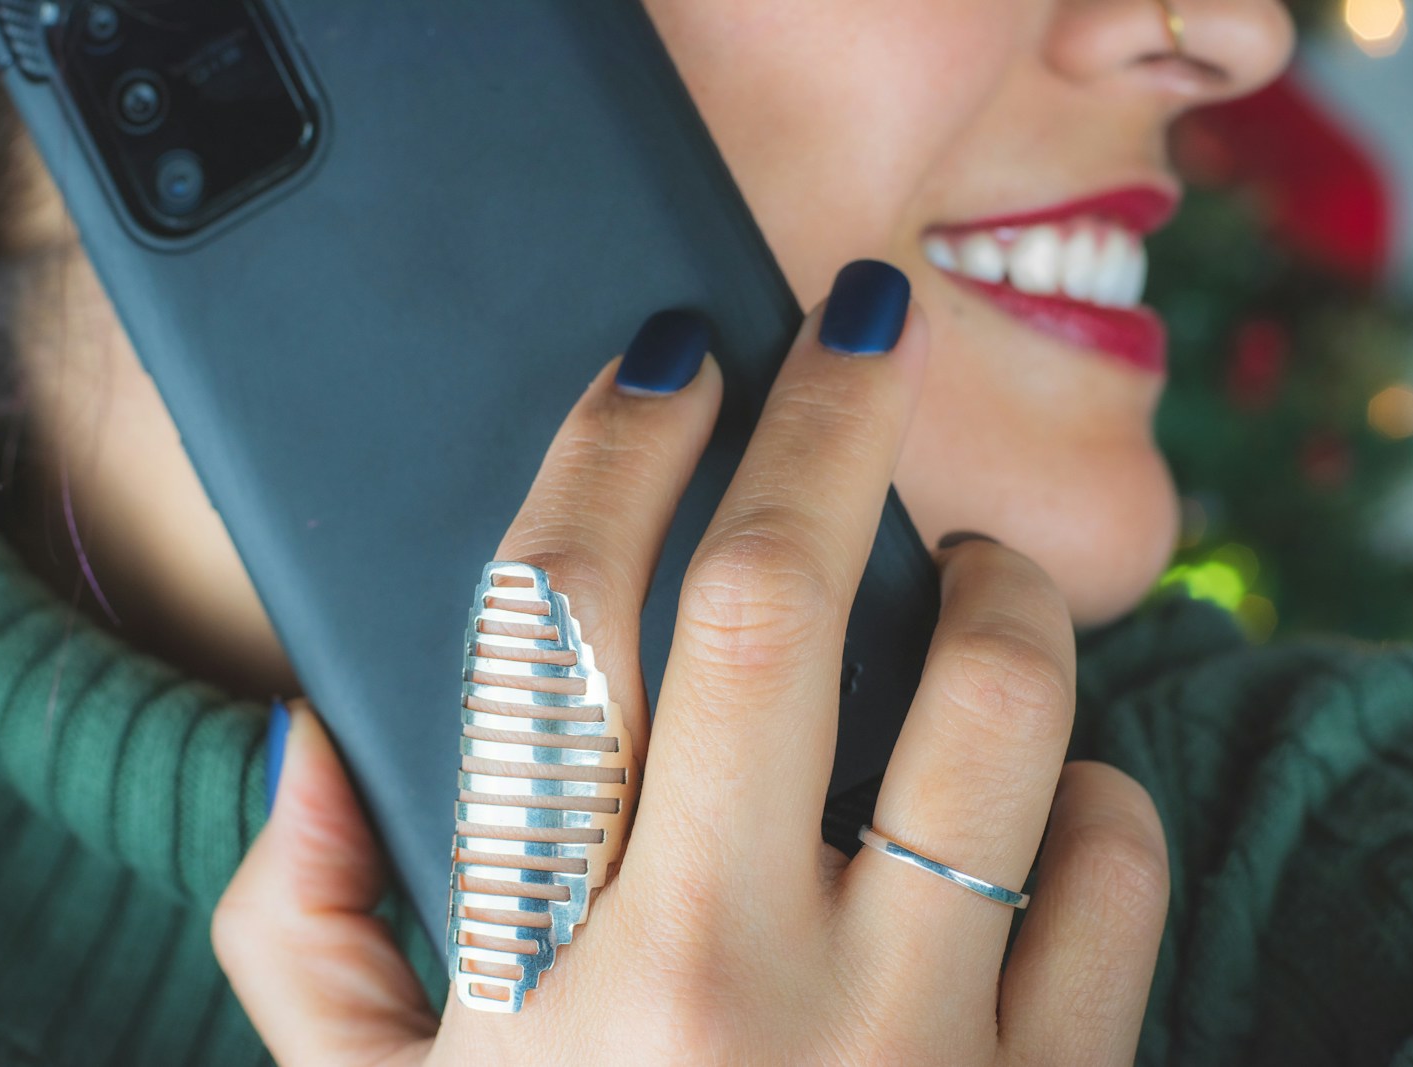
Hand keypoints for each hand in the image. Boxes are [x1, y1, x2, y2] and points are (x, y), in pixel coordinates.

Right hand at [213, 264, 1169, 1064]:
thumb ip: (299, 939)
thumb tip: (309, 751)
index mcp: (541, 966)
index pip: (557, 629)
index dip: (605, 455)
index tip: (662, 358)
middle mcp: (728, 982)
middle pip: (776, 608)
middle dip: (822, 425)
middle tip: (854, 332)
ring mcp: (908, 1048)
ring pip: (994, 718)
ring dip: (1002, 602)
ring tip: (980, 575)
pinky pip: (1112, 880)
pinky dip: (1098, 798)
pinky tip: (1046, 799)